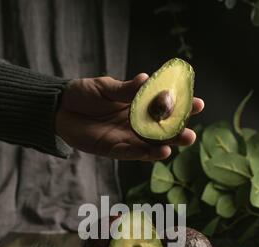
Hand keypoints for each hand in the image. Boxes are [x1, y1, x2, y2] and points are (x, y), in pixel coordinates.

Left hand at [55, 74, 203, 160]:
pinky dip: (146, 153)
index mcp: (138, 106)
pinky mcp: (114, 150)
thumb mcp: (106, 88)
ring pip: (151, 144)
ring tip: (185, 141)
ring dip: (168, 145)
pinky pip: (132, 153)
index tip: (198, 103)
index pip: (163, 108)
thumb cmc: (83, 94)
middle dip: (179, 130)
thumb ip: (125, 89)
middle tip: (194, 130)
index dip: (181, 107)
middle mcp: (135, 124)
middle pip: (161, 130)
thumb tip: (145, 79)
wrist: (60, 109)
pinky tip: (161, 152)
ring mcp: (126, 138)